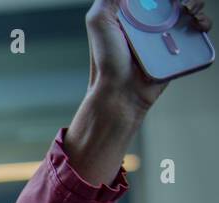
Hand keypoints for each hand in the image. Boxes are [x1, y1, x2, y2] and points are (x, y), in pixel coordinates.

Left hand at [84, 0, 211, 112]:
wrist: (121, 93)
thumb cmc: (106, 62)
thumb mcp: (99, 21)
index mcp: (130, 12)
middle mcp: (148, 21)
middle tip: (181, 2)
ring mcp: (164, 34)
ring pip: (188, 9)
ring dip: (196, 4)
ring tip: (190, 10)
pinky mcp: (176, 48)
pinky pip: (195, 30)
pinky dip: (202, 22)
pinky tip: (198, 24)